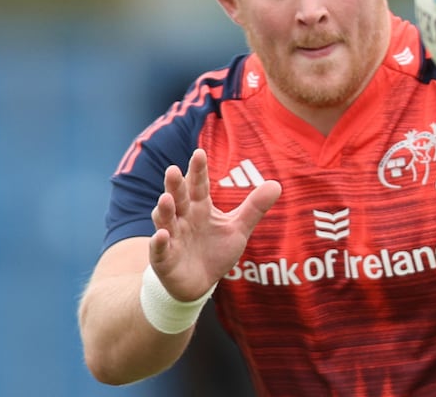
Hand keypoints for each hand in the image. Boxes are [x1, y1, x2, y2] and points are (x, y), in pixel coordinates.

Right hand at [149, 149, 280, 300]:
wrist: (200, 282)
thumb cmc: (216, 250)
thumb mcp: (238, 228)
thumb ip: (254, 207)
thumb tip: (277, 184)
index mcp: (199, 207)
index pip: (198, 185)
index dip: (198, 170)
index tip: (199, 152)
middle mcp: (183, 218)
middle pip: (178, 198)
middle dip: (175, 185)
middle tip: (173, 169)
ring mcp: (172, 237)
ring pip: (165, 220)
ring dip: (164, 210)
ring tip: (165, 199)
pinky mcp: (164, 259)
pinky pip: (160, 249)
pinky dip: (159, 243)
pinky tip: (162, 235)